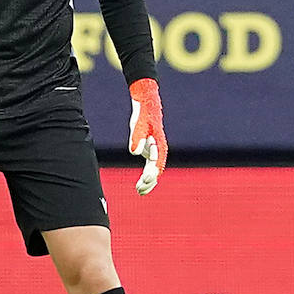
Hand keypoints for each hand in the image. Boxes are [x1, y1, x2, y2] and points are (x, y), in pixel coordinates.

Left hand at [127, 78, 165, 194]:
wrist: (145, 101)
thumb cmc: (143, 112)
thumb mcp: (138, 124)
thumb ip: (137, 137)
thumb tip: (134, 153)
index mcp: (159, 143)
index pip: (157, 162)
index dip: (152, 173)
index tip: (144, 180)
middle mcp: (159, 148)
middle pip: (156, 168)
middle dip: (149, 181)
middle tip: (140, 190)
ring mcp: (154, 149)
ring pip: (153, 169)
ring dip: (148, 181)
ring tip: (139, 191)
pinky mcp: (148, 149)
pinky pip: (149, 166)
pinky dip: (146, 176)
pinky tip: (140, 185)